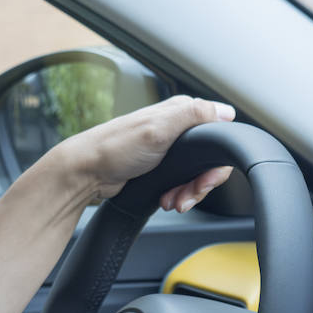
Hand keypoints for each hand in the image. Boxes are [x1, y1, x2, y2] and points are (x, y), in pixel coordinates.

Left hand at [52, 95, 236, 211]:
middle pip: (209, 160)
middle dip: (201, 183)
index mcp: (181, 112)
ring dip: (189, 193)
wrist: (86, 172)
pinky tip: (167, 200)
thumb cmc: (115, 147)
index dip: (216, 162)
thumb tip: (226, 111)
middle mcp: (176, 128)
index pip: (219, 135)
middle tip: (188, 195)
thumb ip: (193, 115)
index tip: (205, 179)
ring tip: (174, 201)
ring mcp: (169, 149)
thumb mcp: (158, 129)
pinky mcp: (160, 166)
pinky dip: (178, 195)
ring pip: (195, 175)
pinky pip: (181, 183)